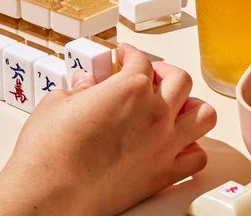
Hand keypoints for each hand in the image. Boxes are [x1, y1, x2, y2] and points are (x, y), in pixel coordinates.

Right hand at [0, 45, 217, 214]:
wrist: (49, 196)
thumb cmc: (47, 154)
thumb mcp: (57, 103)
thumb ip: (81, 89)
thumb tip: (88, 86)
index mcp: (128, 88)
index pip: (140, 60)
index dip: (131, 55)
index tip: (125, 57)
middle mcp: (154, 113)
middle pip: (180, 80)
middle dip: (164, 73)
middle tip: (151, 76)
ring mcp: (164, 145)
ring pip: (203, 114)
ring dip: (190, 106)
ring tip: (175, 107)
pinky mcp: (164, 175)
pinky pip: (197, 157)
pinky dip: (192, 149)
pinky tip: (176, 146)